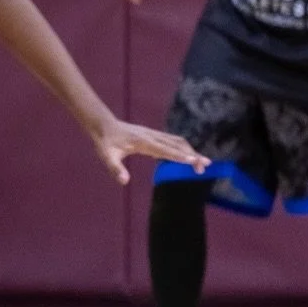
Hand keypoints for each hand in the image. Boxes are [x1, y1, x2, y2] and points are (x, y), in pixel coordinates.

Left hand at [92, 116, 207, 185]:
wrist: (103, 124)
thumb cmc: (105, 142)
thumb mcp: (106, 156)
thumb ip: (115, 169)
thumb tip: (124, 181)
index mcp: (143, 142)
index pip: (166, 150)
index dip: (181, 156)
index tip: (195, 161)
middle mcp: (152, 136)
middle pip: (177, 144)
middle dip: (192, 155)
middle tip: (205, 167)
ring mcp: (153, 134)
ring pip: (176, 141)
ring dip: (189, 151)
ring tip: (200, 164)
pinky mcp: (153, 135)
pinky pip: (171, 141)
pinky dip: (182, 148)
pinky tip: (184, 157)